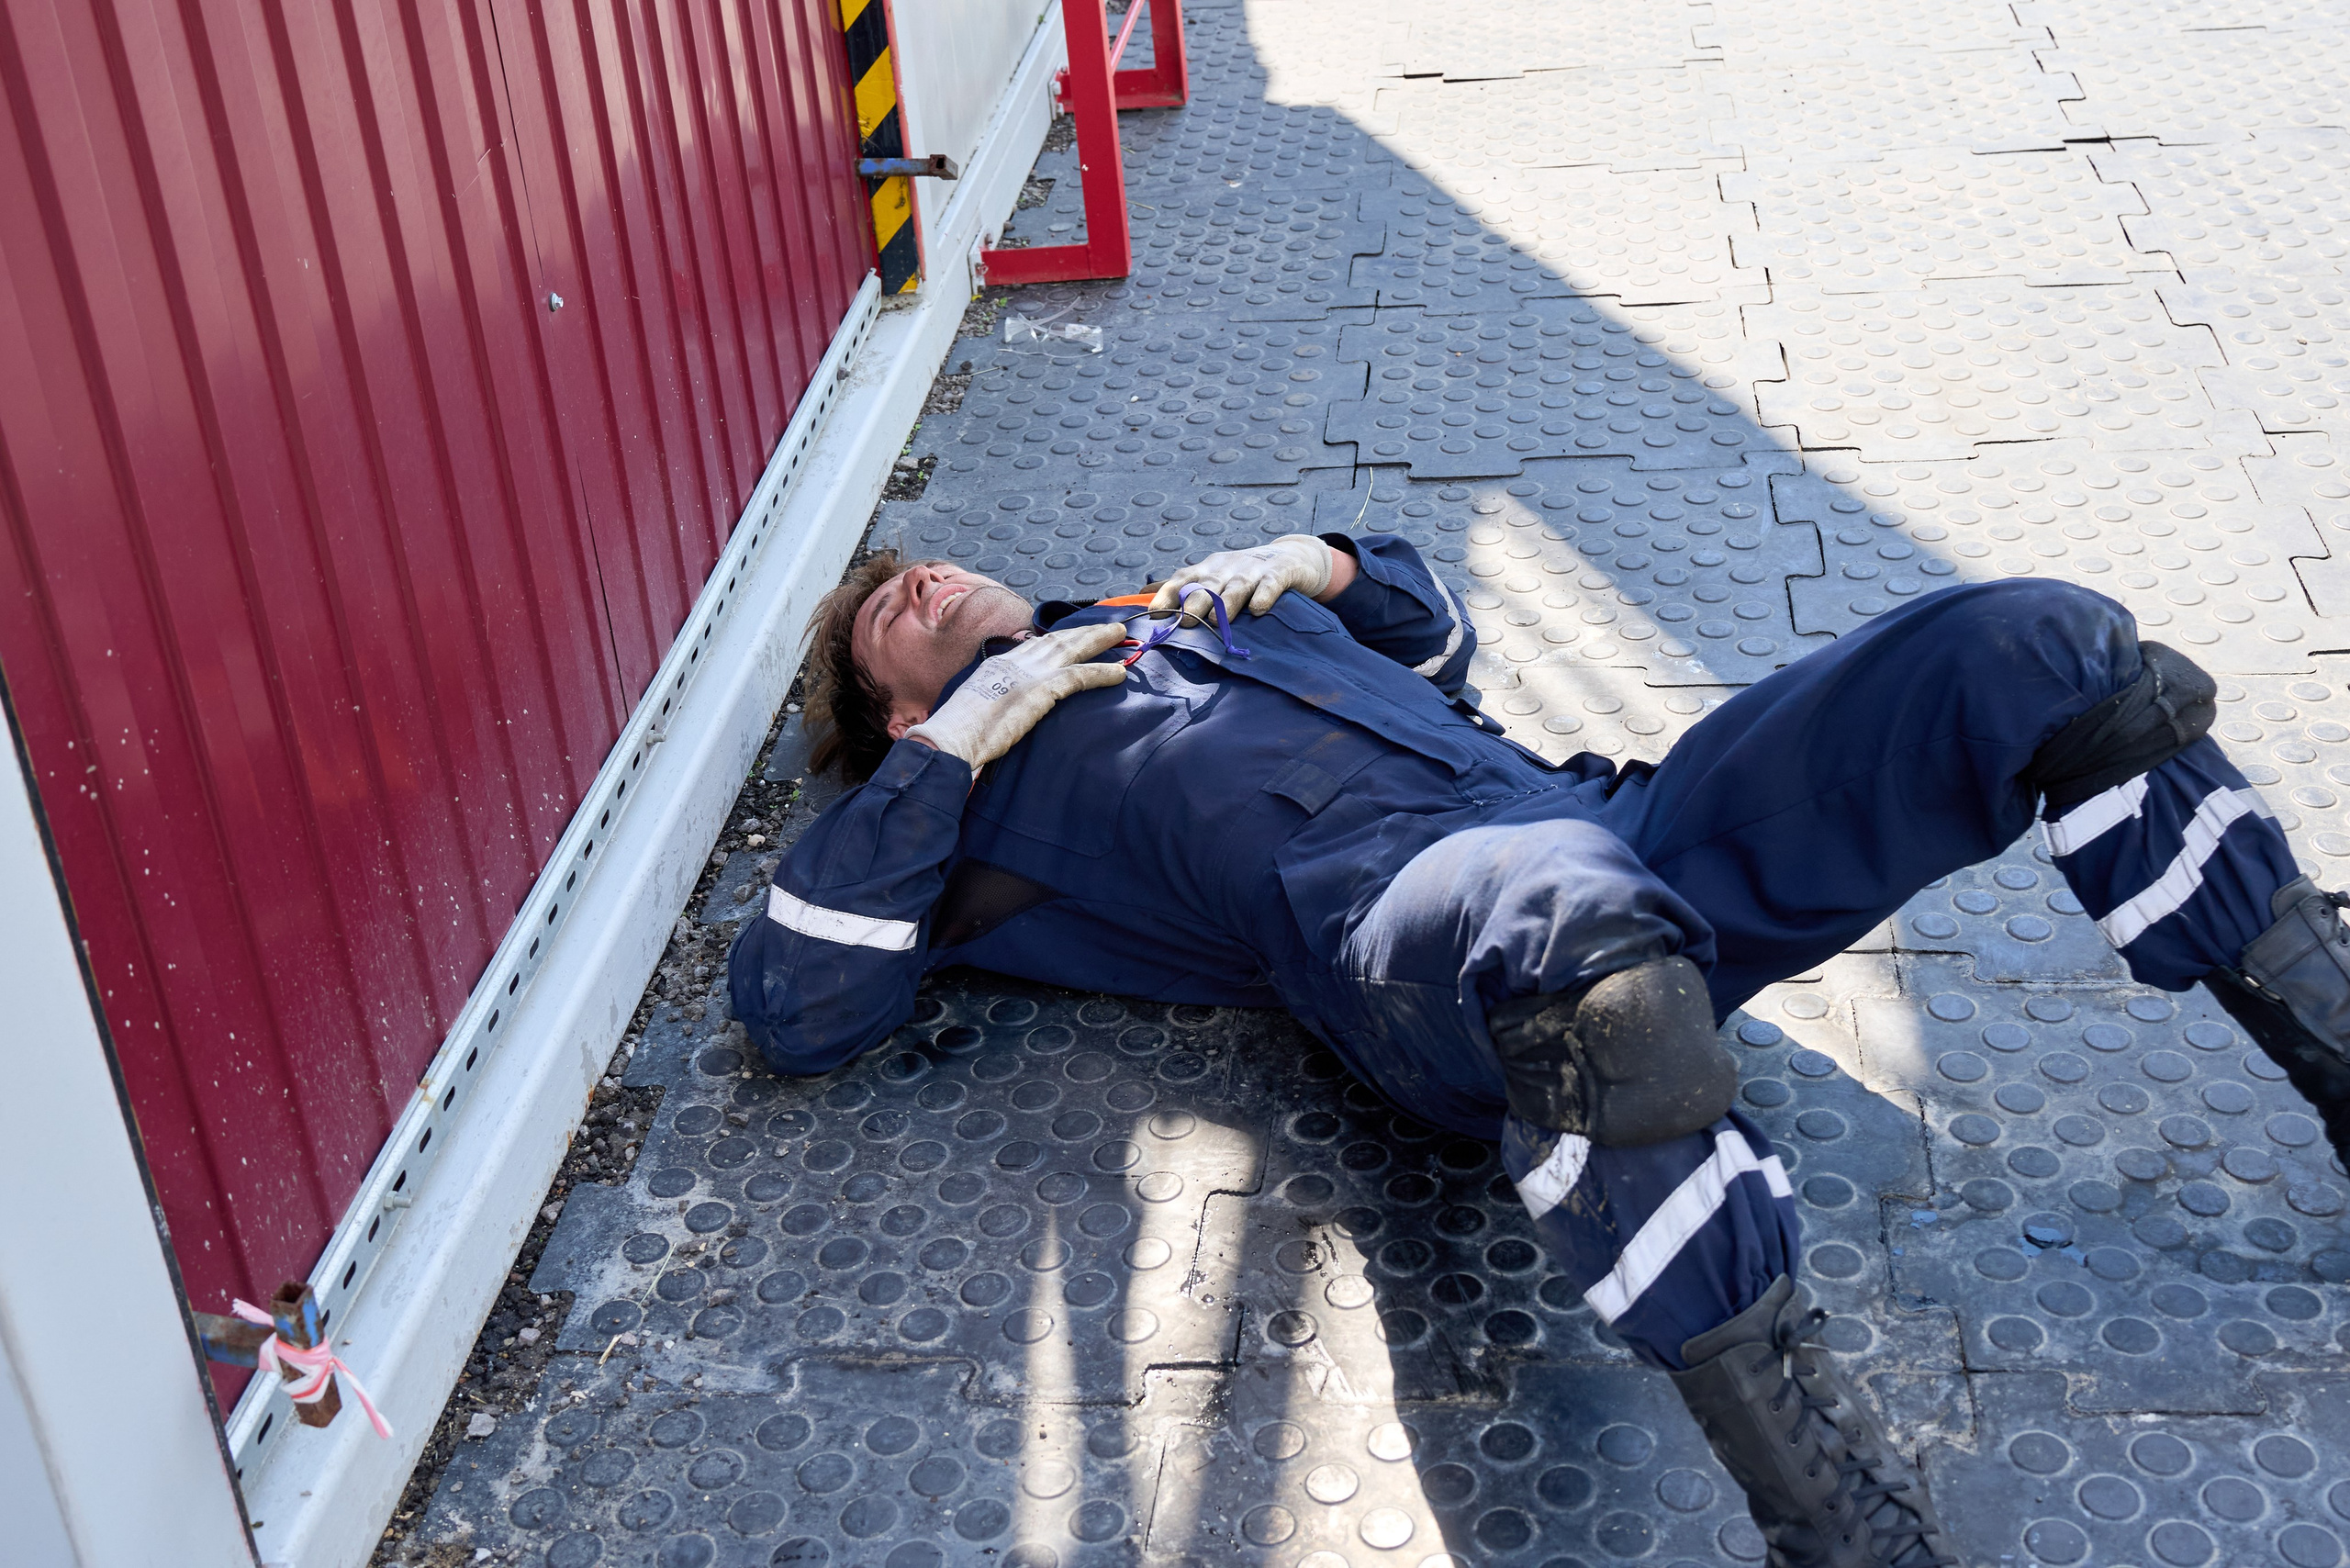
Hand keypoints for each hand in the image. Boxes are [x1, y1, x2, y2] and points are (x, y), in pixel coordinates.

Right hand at [902, 621, 1128, 766]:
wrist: (949, 739)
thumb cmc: (956, 735)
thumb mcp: (975, 708)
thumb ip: (993, 703)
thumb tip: (997, 713)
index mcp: (998, 665)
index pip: (1035, 646)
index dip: (1059, 639)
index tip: (1075, 635)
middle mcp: (1015, 662)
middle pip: (1057, 640)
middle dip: (1084, 632)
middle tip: (1109, 627)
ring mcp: (1028, 673)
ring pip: (1072, 648)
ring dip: (1099, 641)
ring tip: (1121, 635)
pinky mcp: (1041, 689)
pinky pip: (1079, 676)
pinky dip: (1101, 673)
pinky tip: (1119, 673)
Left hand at [1148, 534, 1333, 618]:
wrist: (1292, 557)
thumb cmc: (1244, 574)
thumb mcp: (1214, 578)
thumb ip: (1184, 589)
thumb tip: (1143, 597)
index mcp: (1207, 569)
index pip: (1182, 579)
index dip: (1167, 595)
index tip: (1155, 614)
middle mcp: (1226, 568)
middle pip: (1207, 585)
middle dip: (1195, 602)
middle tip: (1186, 622)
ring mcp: (1253, 570)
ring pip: (1236, 587)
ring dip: (1226, 604)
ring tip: (1218, 622)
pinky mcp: (1279, 574)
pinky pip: (1270, 585)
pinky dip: (1264, 596)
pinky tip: (1258, 610)